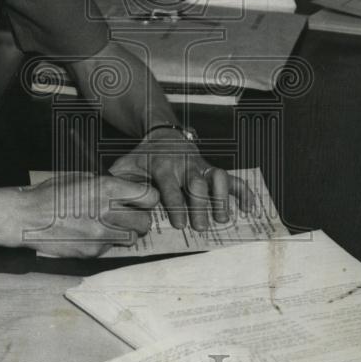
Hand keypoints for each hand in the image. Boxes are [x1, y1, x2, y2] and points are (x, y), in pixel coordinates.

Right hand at [20, 172, 159, 257]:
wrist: (27, 217)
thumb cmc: (51, 194)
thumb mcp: (80, 178)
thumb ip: (106, 184)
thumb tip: (125, 190)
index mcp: (107, 188)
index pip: (149, 197)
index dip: (148, 198)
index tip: (142, 199)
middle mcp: (108, 212)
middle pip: (145, 221)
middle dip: (140, 219)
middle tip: (130, 216)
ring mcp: (101, 235)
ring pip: (132, 238)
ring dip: (126, 233)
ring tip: (112, 226)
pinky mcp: (92, 251)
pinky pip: (110, 248)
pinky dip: (105, 242)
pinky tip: (91, 234)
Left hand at [109, 130, 255, 231]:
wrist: (161, 135)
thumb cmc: (143, 157)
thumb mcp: (127, 165)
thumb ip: (120, 182)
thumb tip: (111, 200)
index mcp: (163, 166)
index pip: (170, 186)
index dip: (174, 204)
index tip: (178, 223)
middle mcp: (185, 166)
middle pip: (196, 185)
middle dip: (199, 206)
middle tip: (200, 226)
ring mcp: (201, 167)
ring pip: (217, 178)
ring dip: (222, 198)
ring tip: (223, 219)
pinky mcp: (212, 169)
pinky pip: (232, 178)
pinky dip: (243, 192)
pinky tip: (249, 208)